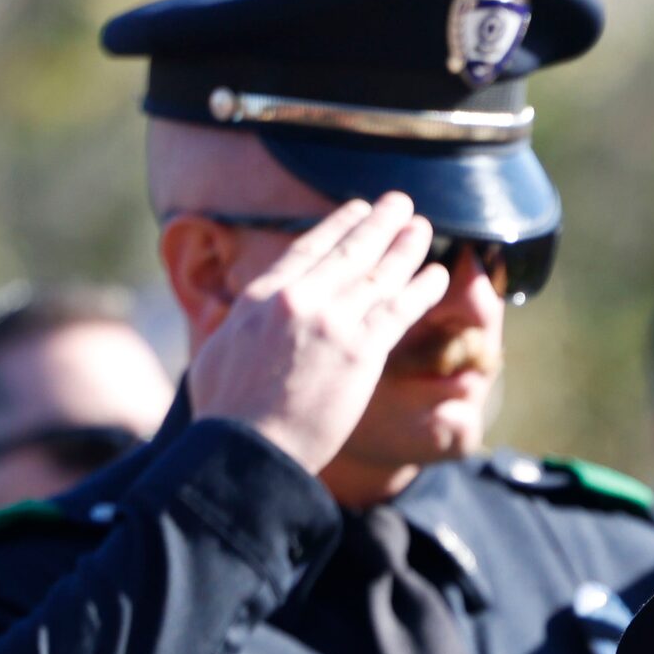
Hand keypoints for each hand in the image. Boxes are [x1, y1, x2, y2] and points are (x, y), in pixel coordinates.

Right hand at [183, 193, 449, 473]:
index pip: (308, 249)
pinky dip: (420, 290)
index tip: (358, 209)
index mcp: (261, 297)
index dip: (338, 225)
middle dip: (379, 223)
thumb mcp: (216, 353)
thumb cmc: (224, 415)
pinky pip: (398, 311)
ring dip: (405, 247)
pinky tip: (436, 275)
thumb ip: (238, 326)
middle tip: (400, 203)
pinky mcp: (360, 353)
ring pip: (378, 275)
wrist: (246, 450)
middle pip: (349, 251)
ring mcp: (332, 323)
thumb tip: (240, 318)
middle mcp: (298, 300)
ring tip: (423, 227)